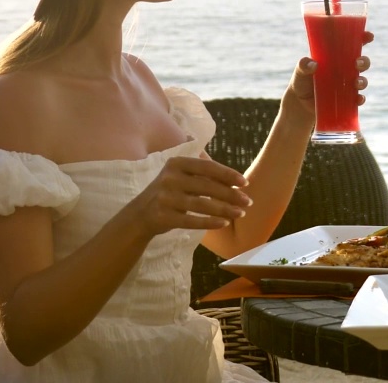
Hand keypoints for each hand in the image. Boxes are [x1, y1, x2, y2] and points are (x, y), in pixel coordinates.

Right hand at [129, 157, 251, 237]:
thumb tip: (236, 180)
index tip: (245, 183)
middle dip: (231, 195)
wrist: (139, 215)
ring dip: (225, 210)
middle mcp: (169, 178)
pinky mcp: (163, 216)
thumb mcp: (180, 175)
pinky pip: (192, 221)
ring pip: (202, 205)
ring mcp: (165, 198)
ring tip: (241, 213)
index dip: (228, 175)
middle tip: (248, 201)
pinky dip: (210, 223)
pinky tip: (224, 223)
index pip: (208, 167)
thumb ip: (202, 173)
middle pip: (207, 186)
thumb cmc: (169, 192)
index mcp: (177, 163)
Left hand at [287, 30, 373, 110]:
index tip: (369, 36)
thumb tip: (313, 64)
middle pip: (362, 62)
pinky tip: (357, 99)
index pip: (352, 44)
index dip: (363, 38)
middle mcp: (345, 69)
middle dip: (364, 61)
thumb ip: (303, 65)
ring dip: (363, 81)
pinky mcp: (347, 100)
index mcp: (336, 57)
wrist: (300, 103)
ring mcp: (347, 85)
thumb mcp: (300, 71)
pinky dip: (360, 99)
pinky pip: (358, 98)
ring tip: (357, 83)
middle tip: (358, 63)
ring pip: (362, 80)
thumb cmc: (301, 81)